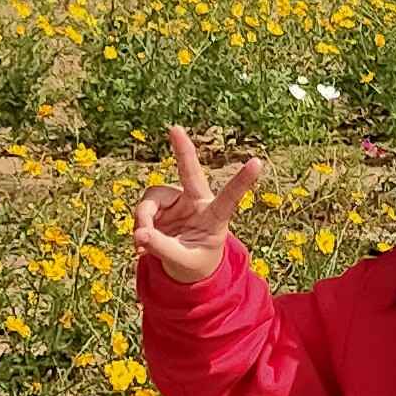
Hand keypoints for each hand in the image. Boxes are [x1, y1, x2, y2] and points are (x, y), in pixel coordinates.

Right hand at [132, 124, 261, 287]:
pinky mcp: (159, 204)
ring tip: (141, 244)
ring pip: (152, 199)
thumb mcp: (182, 261)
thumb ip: (162, 248)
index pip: (230, 197)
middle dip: (183, 150)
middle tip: (175, 129)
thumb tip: (140, 233)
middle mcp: (196, 202)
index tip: (257, 162)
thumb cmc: (194, 262)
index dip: (242, 181)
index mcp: (214, 216)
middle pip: (189, 172)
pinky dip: (138, 226)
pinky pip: (142, 209)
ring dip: (143, 220)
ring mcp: (176, 201)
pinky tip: (140, 245)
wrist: (185, 266)